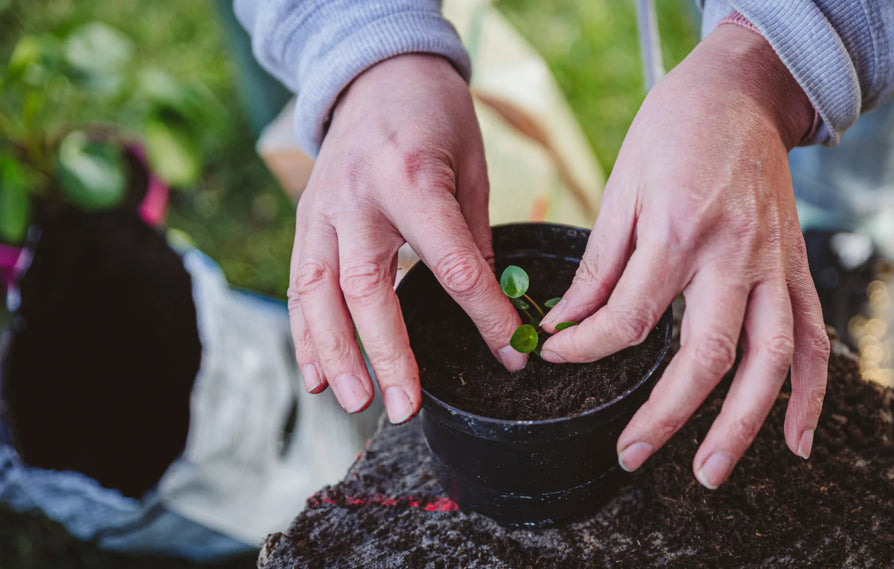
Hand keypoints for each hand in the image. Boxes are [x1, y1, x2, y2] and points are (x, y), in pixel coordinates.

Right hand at [288, 54, 526, 423]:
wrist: (378, 73)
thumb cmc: (436, 118)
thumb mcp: (473, 168)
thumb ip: (474, 238)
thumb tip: (491, 307)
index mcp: (413, 178)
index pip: (450, 263)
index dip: (484, 316)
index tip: (512, 354)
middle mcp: (360, 197)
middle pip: (368, 288)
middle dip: (387, 354)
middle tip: (405, 407)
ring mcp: (324, 209)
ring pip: (319, 293)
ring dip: (335, 354)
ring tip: (355, 402)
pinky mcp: (306, 220)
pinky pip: (299, 285)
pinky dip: (305, 334)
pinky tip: (318, 376)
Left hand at [538, 26, 829, 487]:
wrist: (742, 89)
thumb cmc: (673, 130)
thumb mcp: (621, 188)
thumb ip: (600, 266)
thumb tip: (566, 325)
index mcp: (676, 231)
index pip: (629, 318)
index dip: (587, 348)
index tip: (559, 358)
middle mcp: (732, 254)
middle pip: (704, 354)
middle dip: (665, 416)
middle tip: (631, 456)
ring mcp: (774, 264)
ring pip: (767, 360)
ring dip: (742, 425)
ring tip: (711, 471)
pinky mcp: (797, 267)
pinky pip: (811, 337)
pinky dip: (810, 393)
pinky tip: (796, 441)